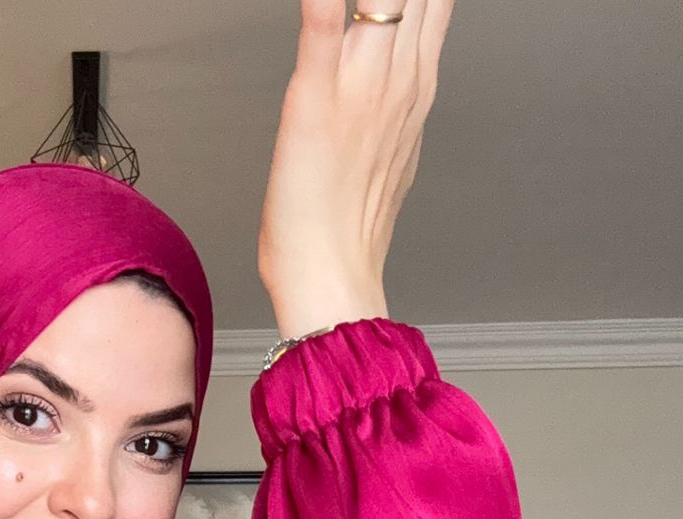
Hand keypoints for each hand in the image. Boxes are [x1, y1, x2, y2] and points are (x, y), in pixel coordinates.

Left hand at [259, 0, 453, 336]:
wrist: (330, 277)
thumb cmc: (348, 224)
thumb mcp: (393, 145)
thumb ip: (397, 93)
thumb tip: (393, 68)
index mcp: (416, 86)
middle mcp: (399, 77)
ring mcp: (361, 87)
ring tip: (362, 0)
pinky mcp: (316, 99)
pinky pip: (324, 26)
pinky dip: (322, 4)